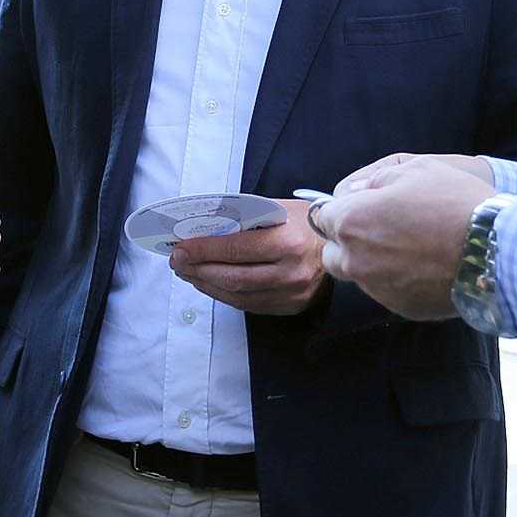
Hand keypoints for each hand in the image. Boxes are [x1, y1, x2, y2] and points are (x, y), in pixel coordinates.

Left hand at [168, 203, 325, 314]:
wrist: (340, 244)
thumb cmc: (304, 222)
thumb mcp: (277, 210)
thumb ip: (242, 221)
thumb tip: (200, 229)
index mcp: (288, 242)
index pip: (234, 249)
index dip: (202, 249)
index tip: (179, 247)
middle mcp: (291, 272)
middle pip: (232, 277)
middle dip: (197, 269)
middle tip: (177, 261)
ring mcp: (292, 294)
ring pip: (237, 296)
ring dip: (206, 284)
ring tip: (188, 272)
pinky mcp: (290, 307)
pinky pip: (248, 304)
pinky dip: (224, 294)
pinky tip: (210, 283)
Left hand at [311, 157, 494, 320]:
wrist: (494, 249)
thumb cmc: (453, 202)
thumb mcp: (413, 168)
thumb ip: (373, 180)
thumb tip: (353, 191)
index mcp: (351, 221)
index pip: (322, 216)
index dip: (340, 208)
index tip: (357, 206)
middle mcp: (356, 260)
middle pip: (333, 253)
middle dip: (348, 241)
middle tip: (379, 228)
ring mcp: (378, 288)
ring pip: (361, 276)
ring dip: (373, 262)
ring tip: (410, 246)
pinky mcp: (402, 307)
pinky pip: (389, 292)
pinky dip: (399, 280)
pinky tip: (426, 265)